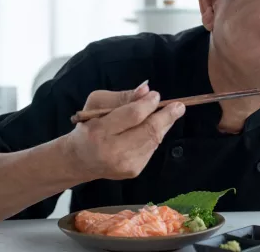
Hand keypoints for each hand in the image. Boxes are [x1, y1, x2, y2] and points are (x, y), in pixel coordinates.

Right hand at [66, 81, 185, 180]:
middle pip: (148, 131)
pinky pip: (151, 148)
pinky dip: (155, 136)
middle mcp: (113, 151)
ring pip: (154, 140)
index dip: (148, 105)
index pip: (132, 116)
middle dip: (166, 116)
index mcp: (99, 131)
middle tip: (179, 106)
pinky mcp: (134, 170)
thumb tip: (145, 90)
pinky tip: (152, 129)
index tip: (156, 95)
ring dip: (164, 125)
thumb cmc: (88, 126)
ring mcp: (125, 164)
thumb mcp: (97, 104)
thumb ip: (122, 97)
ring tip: (170, 113)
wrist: (80, 160)